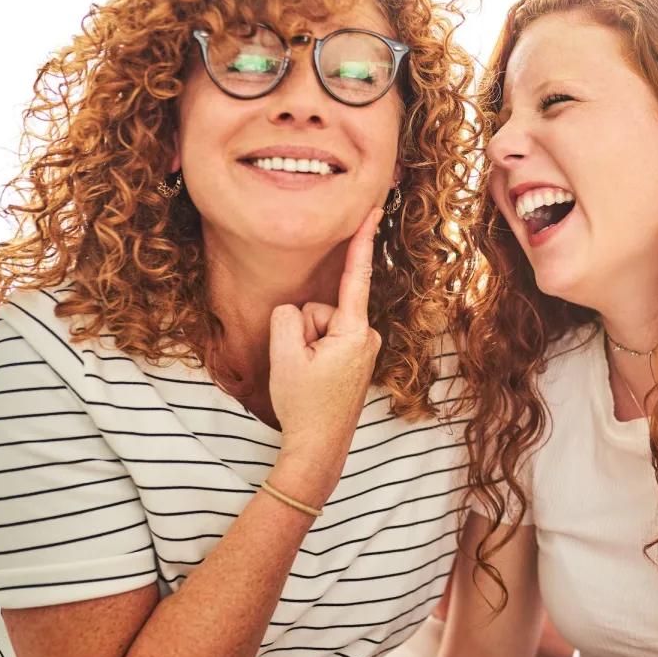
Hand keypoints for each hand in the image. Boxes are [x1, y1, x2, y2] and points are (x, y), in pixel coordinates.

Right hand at [268, 207, 383, 498]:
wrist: (319, 447)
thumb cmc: (304, 405)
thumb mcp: (285, 356)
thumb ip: (287, 317)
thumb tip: (298, 311)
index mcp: (354, 331)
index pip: (356, 276)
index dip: (361, 240)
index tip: (372, 209)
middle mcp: (366, 336)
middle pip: (319, 308)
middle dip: (303, 331)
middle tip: (302, 368)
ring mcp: (362, 347)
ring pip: (319, 325)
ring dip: (306, 345)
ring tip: (309, 376)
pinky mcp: (355, 356)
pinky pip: (325, 339)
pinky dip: (314, 352)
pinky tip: (314, 377)